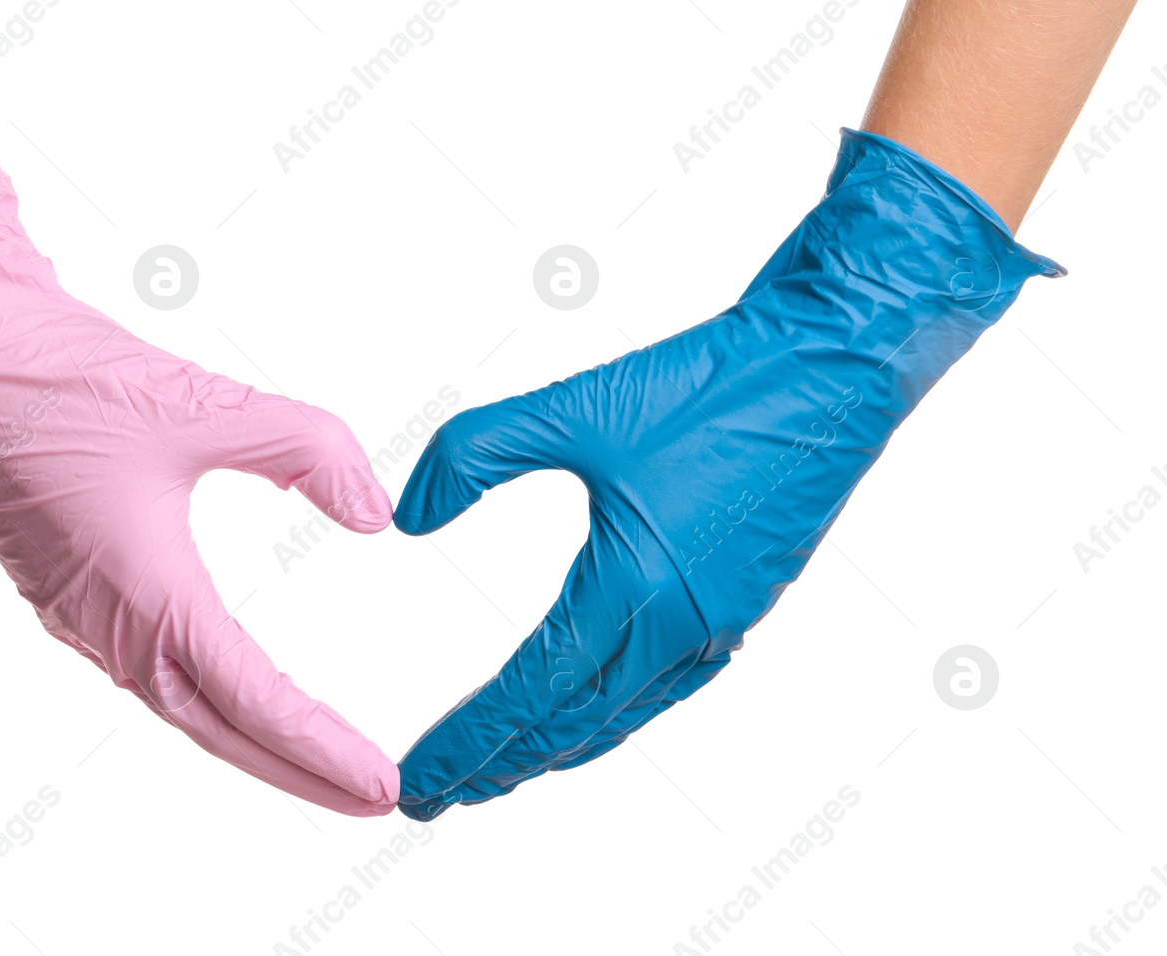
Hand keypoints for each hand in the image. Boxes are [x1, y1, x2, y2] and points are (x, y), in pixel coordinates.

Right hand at [0, 154, 398, 815]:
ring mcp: (77, 612)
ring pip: (180, 702)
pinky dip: (203, 694)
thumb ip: (304, 450)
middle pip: (219, 729)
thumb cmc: (60, 377)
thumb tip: (374, 512)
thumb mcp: (202, 403)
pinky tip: (229, 680)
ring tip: (314, 754)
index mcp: (144, 595)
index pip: (255, 700)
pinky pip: (145, 668)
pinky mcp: (62, 587)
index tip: (383, 784)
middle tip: (372, 797)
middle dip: (299, 768)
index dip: (324, 748)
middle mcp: (107, 623)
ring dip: (250, 736)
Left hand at [392, 129, 1062, 819]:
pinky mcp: (745, 604)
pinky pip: (668, 687)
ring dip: (557, 750)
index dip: (469, 742)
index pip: (530, 692)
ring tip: (504, 773)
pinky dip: (616, 715)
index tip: (419, 780)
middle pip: (572, 726)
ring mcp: (721, 622)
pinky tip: (595, 712)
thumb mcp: (575, 406)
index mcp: (635, 584)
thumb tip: (408, 515)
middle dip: (500, 768)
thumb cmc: (715, 383)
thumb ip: (476, 455)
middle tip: (438, 799)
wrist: (834, 364)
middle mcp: (682, 623)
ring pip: (623, 715)